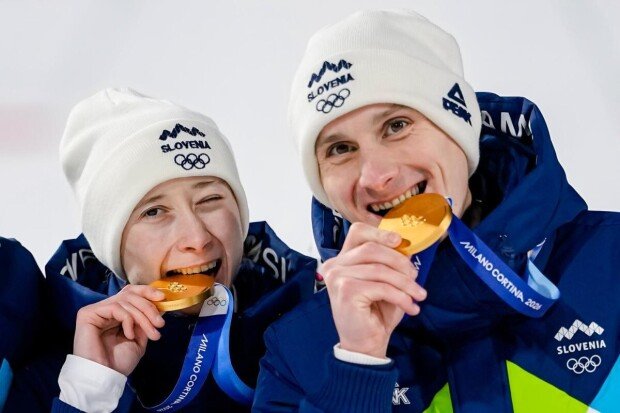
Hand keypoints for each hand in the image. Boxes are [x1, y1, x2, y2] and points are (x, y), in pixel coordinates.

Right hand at [73, 285, 165, 375]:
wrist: (105, 378)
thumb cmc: (119, 362)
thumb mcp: (139, 338)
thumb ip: (145, 319)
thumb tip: (158, 302)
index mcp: (115, 314)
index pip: (130, 293)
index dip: (147, 291)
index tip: (163, 298)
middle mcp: (104, 309)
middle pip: (130, 294)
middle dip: (149, 308)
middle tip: (160, 324)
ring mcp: (95, 310)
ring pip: (125, 301)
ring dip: (143, 317)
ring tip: (151, 333)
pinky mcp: (87, 314)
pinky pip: (115, 308)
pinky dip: (128, 320)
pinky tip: (129, 335)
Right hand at [321, 222, 426, 357]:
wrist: (365, 345)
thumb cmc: (375, 313)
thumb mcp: (384, 282)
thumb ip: (389, 262)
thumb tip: (407, 247)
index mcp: (342, 259)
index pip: (358, 232)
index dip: (380, 233)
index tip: (400, 242)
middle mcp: (335, 266)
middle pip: (372, 248)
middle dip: (400, 262)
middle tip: (416, 277)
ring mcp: (337, 278)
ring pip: (380, 269)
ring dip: (405, 283)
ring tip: (418, 295)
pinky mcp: (346, 291)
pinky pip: (381, 287)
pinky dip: (401, 296)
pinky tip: (410, 307)